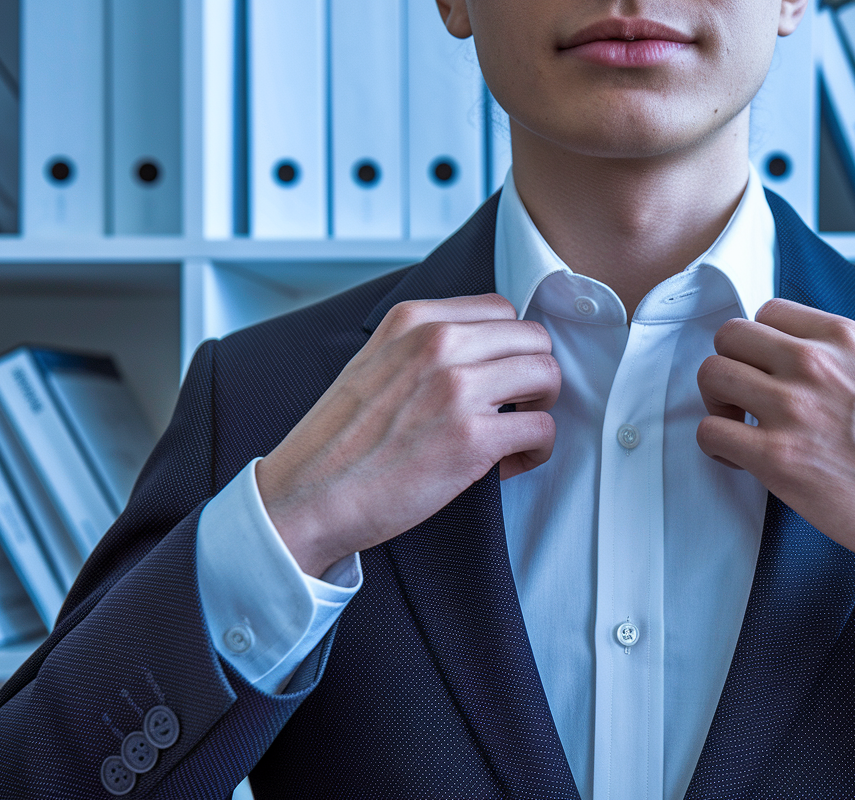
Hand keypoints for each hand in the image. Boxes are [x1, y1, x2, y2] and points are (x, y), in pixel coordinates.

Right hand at [256, 294, 560, 576]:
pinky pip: (542, 428)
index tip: (499, 377)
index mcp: (414, 320)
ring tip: (514, 434)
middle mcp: (438, 343)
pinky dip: (535, 450)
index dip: (510, 347)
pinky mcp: (472, 437)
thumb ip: (423, 345)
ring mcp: (456, 388)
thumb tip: (480, 350)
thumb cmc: (341, 441)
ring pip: (547, 375)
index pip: (501, 309)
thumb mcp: (375, 362)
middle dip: (533, 374)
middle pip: (533, 338)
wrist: (307, 496)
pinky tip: (508, 464)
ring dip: (540, 408)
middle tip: (515, 407)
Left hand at [695, 299, 854, 587]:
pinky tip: (741, 460)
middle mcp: (815, 363)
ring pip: (711, 374)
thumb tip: (794, 356)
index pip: (768, 311)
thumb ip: (838, 357)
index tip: (764, 368)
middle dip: (730, 366)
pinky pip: (710, 432)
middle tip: (742, 397)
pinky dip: (716, 446)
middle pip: (730, 336)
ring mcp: (793, 408)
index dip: (759, 344)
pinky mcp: (777, 457)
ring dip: (717, 402)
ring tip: (739, 427)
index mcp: (845, 338)